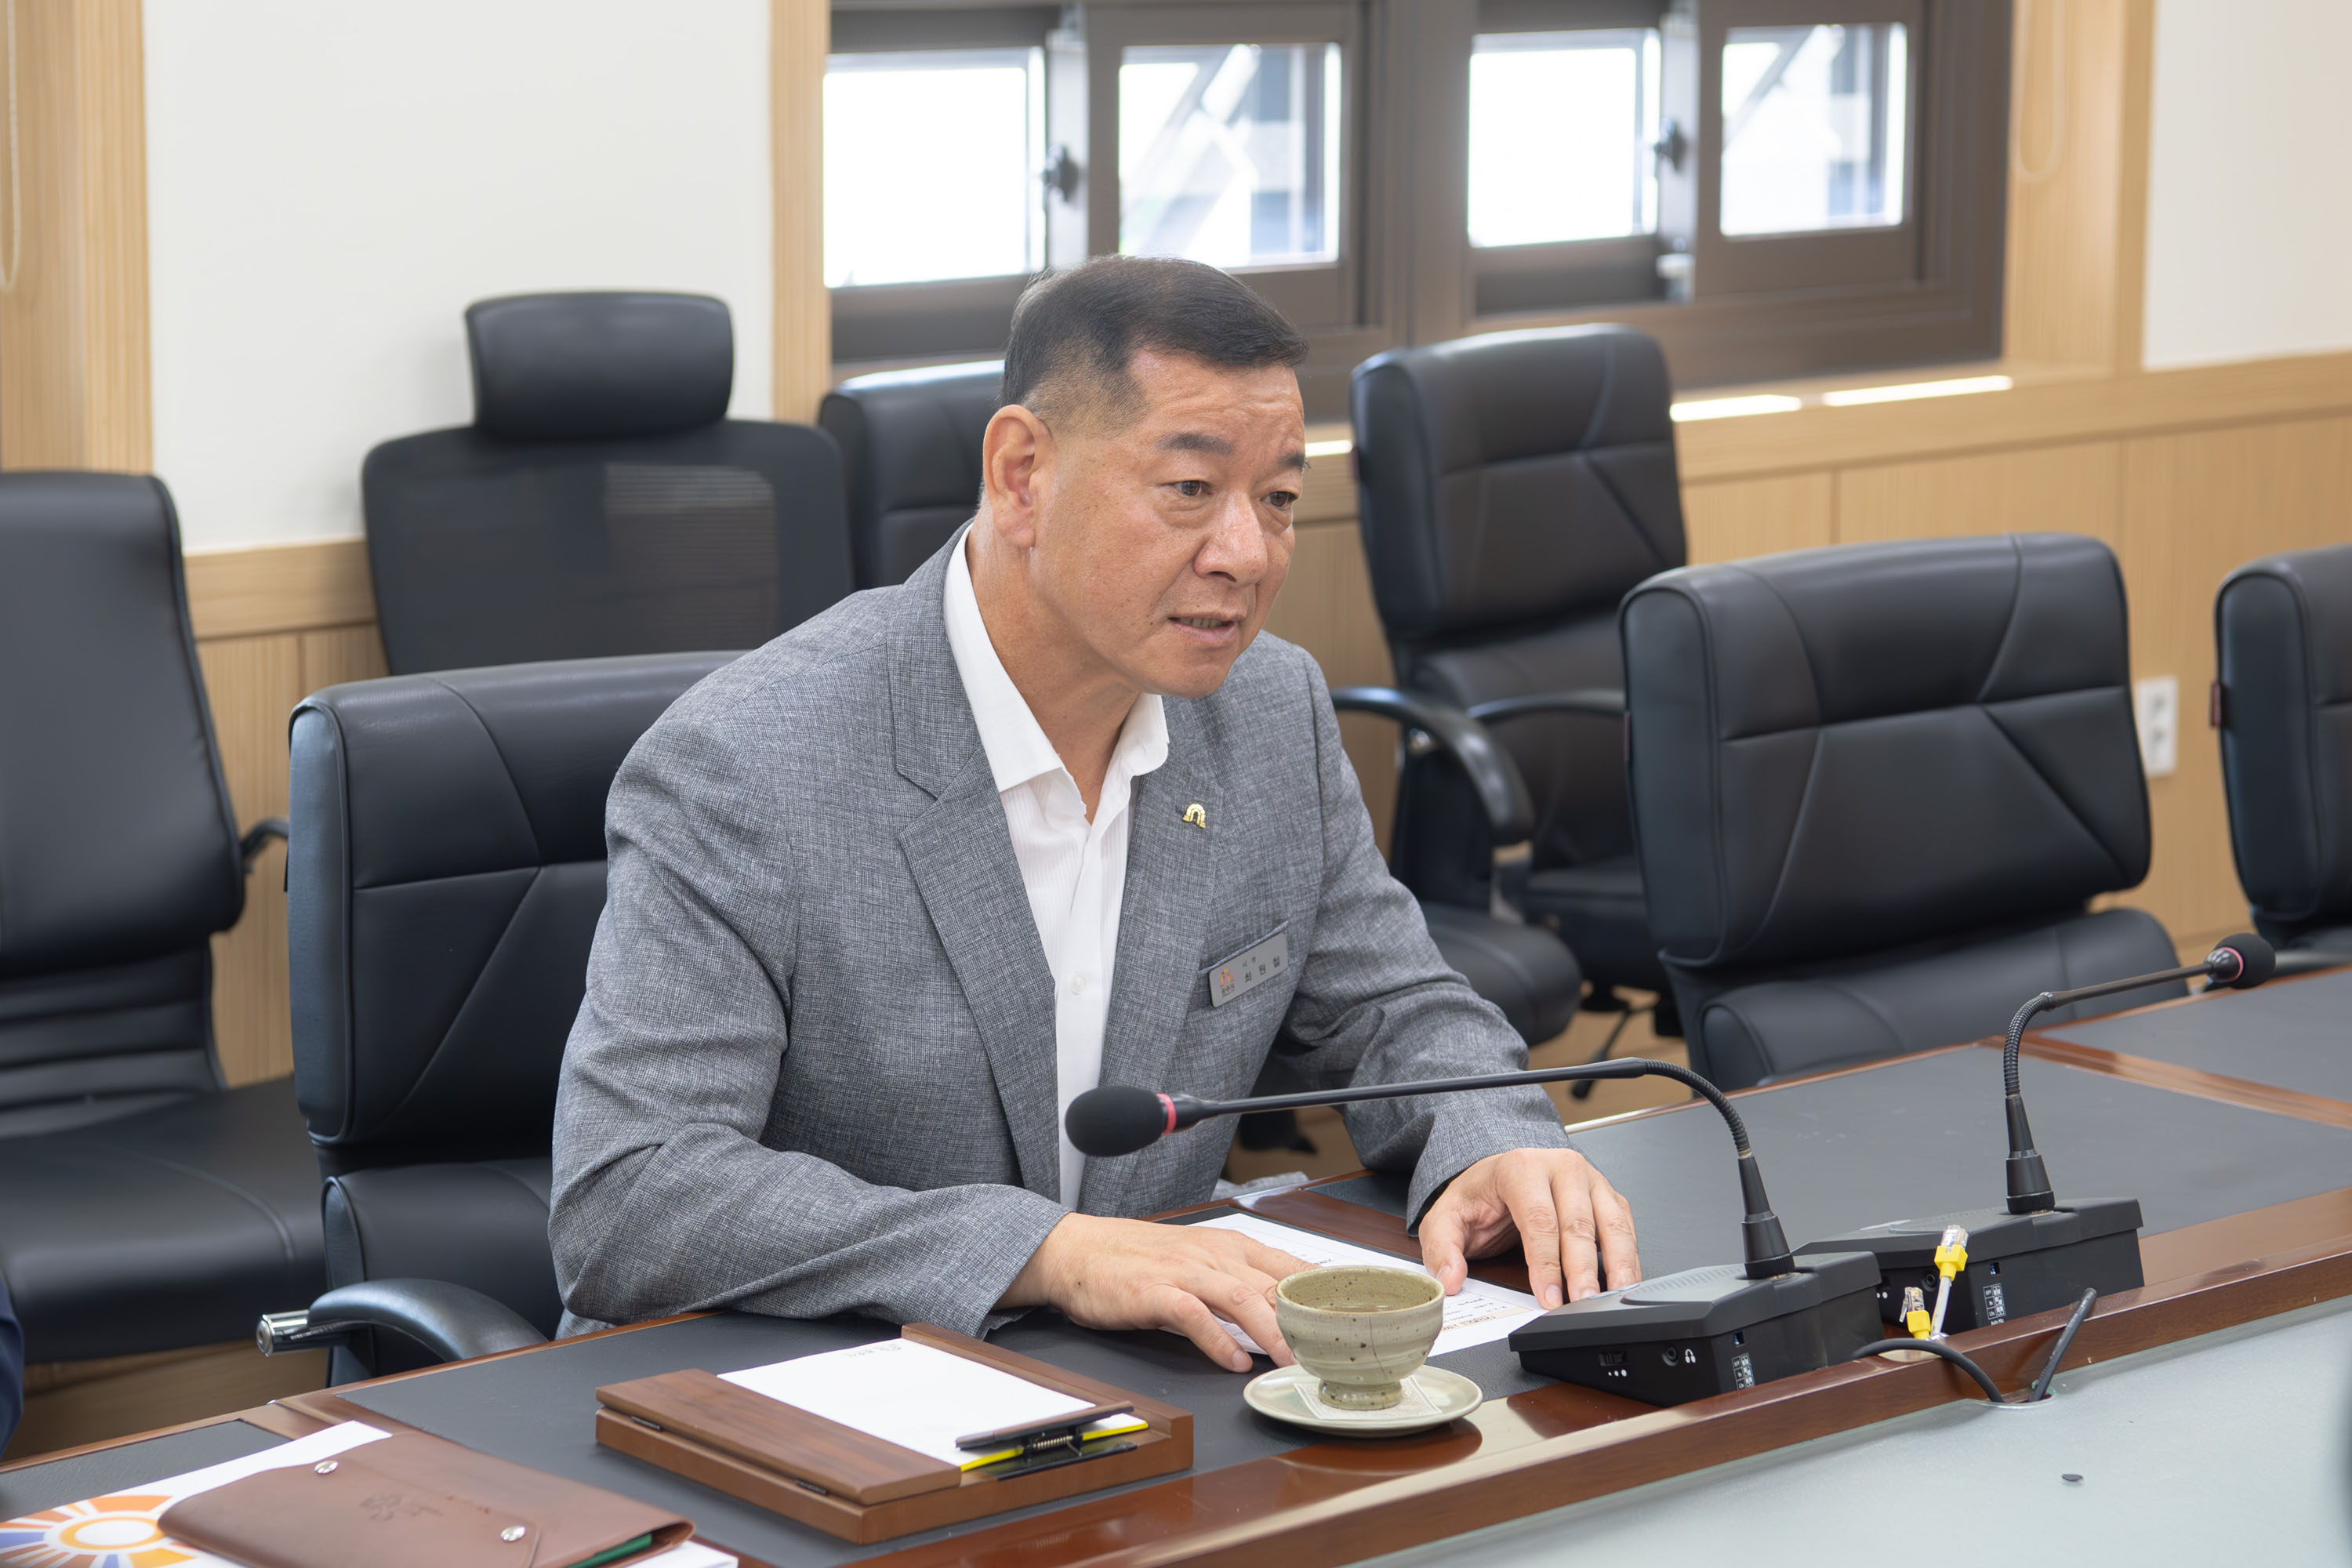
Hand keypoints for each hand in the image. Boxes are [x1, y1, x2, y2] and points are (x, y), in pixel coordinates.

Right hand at [999, 1213, 1309, 1370]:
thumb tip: (1283, 1310)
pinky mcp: (1154, 1293)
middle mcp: (1213, 1254)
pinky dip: (1218, 1342)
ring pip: (1241, 1299)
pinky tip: (1234, 1364)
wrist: (1078, 1250)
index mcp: (1229, 1246)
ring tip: (1292, 1362)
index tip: (1350, 1323)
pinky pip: (1194, 1316)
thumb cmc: (1138, 1259)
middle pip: (1273, 1286)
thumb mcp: (1197, 1261)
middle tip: (1331, 1353)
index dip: (1323, 1296)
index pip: (1290, 1267)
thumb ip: (1238, 1281)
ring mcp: (1184, 1272)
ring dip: (1272, 1332)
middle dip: (1306, 1321)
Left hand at [1419, 1147, 1638, 1308]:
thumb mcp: (1445, 1217)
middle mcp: (1561, 1167)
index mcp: (1521, 1167)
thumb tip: (1450, 1279)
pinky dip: (1627, 1259)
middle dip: (1582, 1269)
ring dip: (1615, 1265)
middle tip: (1581, 1304)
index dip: (1545, 1263)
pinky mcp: (1608, 1196)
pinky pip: (1624, 1228)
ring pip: (1611, 1224)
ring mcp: (1590, 1180)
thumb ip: (1441, 1247)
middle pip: (1578, 1224)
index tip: (1548, 1296)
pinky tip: (1623, 1284)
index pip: (1538, 1219)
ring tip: (1610, 1300)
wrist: (1500, 1176)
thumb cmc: (1479, 1197)